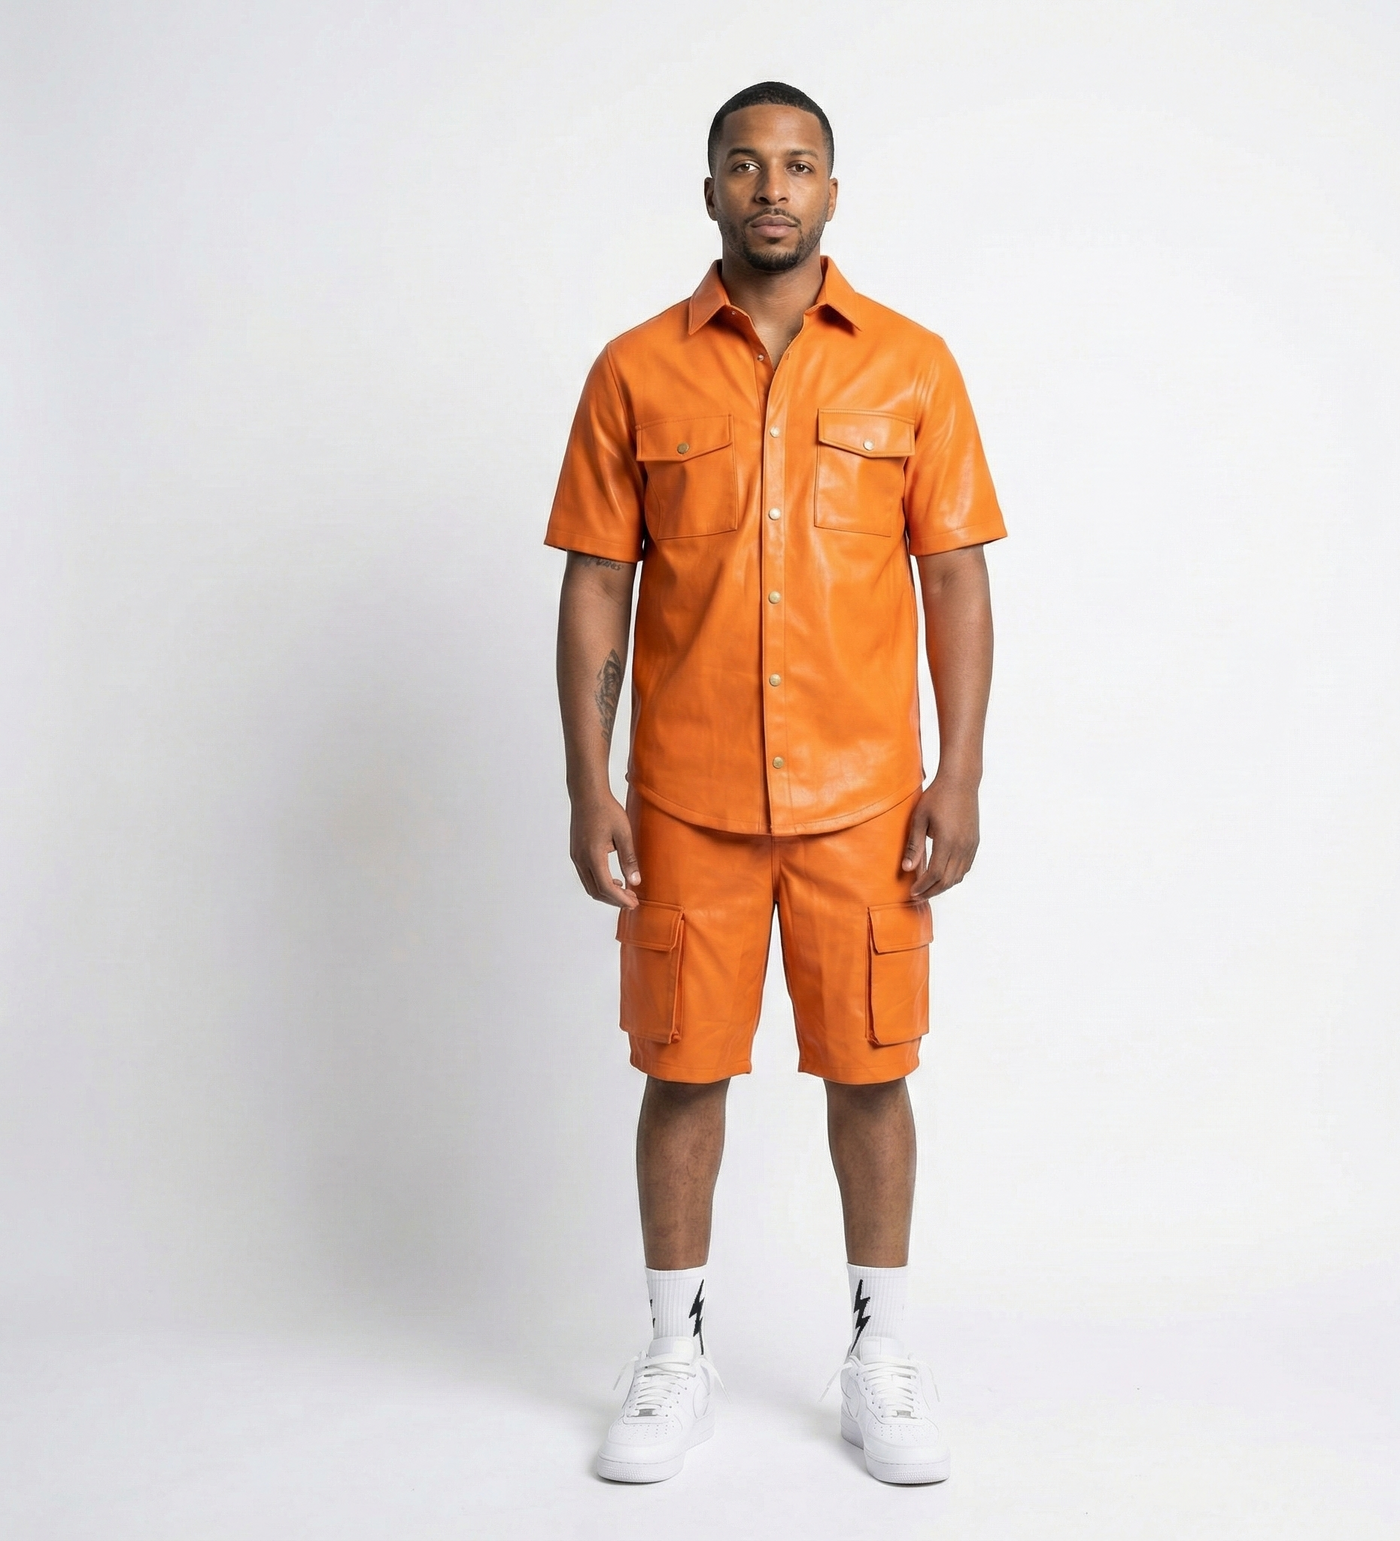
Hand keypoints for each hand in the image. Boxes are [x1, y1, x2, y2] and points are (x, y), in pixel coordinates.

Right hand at [569, 793, 641, 908]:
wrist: (587, 794)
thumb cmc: (606, 810)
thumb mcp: (624, 833)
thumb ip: (629, 859)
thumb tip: (635, 881)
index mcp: (593, 856)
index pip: (606, 888)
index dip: (620, 899)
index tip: (634, 903)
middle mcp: (581, 859)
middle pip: (596, 891)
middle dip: (614, 900)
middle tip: (632, 900)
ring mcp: (576, 857)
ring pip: (590, 885)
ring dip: (606, 892)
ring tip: (624, 891)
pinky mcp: (576, 852)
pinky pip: (587, 875)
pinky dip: (599, 882)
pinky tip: (613, 878)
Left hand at [902, 778, 979, 897]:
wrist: (960, 782)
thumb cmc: (936, 797)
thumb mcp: (919, 819)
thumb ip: (914, 845)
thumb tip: (907, 869)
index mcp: (947, 842)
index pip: (935, 874)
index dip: (923, 887)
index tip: (912, 892)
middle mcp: (962, 847)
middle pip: (948, 880)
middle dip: (932, 891)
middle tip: (918, 896)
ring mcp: (970, 845)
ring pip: (958, 876)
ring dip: (943, 885)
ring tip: (928, 888)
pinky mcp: (974, 842)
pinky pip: (965, 867)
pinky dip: (954, 875)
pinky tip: (943, 875)